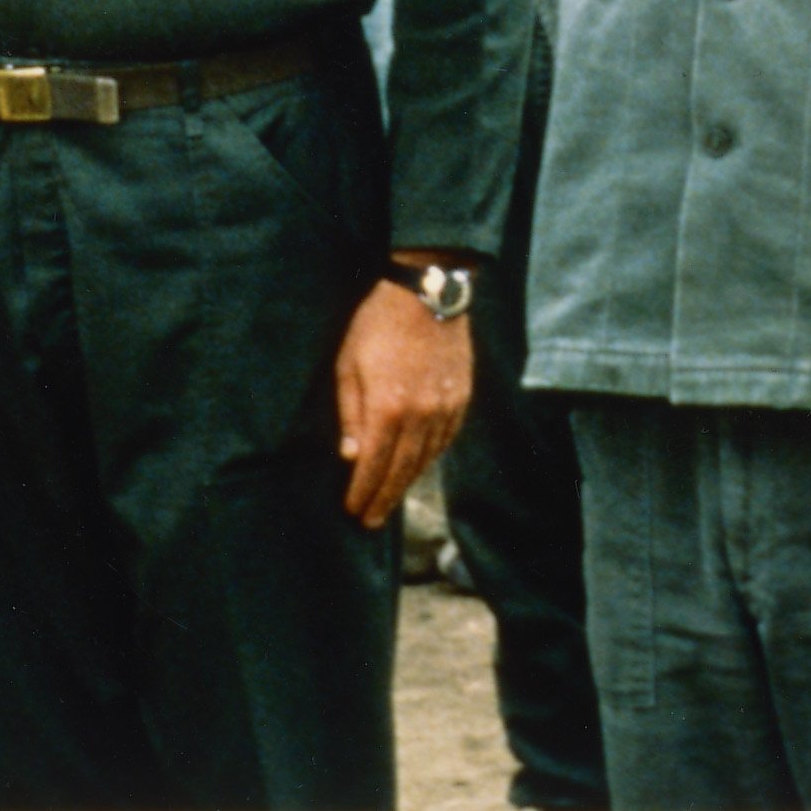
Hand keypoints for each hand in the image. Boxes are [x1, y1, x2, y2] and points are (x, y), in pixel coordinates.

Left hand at [335, 278, 473, 527]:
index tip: (353, 511)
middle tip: (371, 520)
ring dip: (407, 482)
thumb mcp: (348, 364)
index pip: (374, 466)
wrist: (426, 290)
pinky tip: (419, 465)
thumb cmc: (376, 323)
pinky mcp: (462, 397)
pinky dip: (431, 458)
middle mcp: (420, 415)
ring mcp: (446, 407)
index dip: (363, 492)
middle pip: (402, 471)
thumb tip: (352, 455)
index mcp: (387, 408)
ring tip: (392, 498)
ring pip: (426, 459)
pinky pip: (446, 439)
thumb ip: (351, 413)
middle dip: (384, 498)